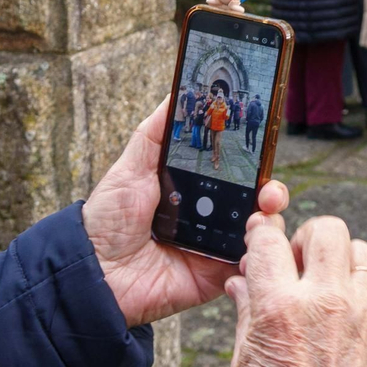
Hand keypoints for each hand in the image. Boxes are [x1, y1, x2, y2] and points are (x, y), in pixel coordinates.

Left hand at [82, 98, 289, 328]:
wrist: (93, 271)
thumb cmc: (108, 219)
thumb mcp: (131, 167)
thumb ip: (158, 132)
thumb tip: (179, 89)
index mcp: (197, 190)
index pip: (239, 174)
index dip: (257, 165)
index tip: (266, 155)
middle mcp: (212, 217)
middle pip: (259, 202)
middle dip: (273, 194)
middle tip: (268, 194)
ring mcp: (216, 248)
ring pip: (262, 235)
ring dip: (268, 225)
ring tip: (256, 221)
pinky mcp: (216, 277)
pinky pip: (249, 268)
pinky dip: (258, 258)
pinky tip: (250, 250)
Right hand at [227, 216, 366, 366]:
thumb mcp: (245, 358)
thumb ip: (247, 310)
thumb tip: (240, 280)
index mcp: (280, 305)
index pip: (269, 240)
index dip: (263, 233)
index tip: (264, 238)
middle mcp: (325, 300)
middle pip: (327, 229)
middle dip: (309, 237)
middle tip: (301, 259)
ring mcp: (362, 312)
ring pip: (361, 251)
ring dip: (342, 259)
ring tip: (328, 283)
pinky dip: (359, 298)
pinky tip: (344, 322)